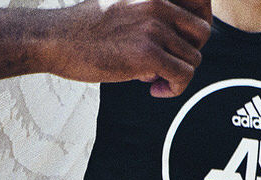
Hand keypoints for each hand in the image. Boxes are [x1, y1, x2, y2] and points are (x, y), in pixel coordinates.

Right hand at [49, 0, 210, 98]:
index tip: (181, 44)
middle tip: (167, 65)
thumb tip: (170, 45)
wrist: (58, 39)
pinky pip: (182, 76)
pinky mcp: (147, 54)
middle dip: (188, 53)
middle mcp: (160, 2)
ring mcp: (155, 27)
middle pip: (202, 32)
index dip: (197, 28)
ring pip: (194, 58)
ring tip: (155, 80)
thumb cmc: (85, 28)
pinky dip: (174, 88)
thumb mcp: (125, 5)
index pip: (201, 2)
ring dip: (178, 75)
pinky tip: (155, 90)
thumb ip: (151, 16)